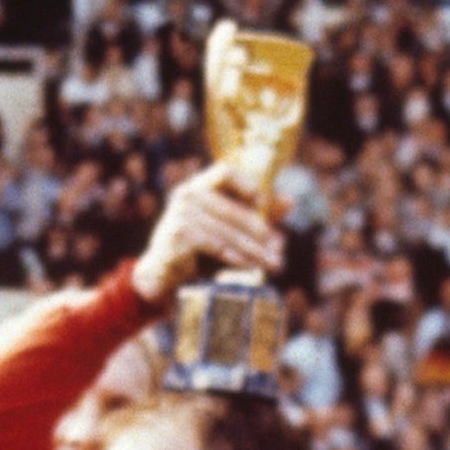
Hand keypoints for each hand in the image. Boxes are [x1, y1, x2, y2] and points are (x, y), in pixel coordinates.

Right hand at [129, 163, 287, 306]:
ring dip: (254, 250)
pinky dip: (237, 258)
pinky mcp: (180, 235)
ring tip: (272, 265)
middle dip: (260, 233)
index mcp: (196, 187)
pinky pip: (217, 246)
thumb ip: (253, 216)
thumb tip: (290, 201)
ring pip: (229, 231)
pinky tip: (251, 268)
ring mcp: (181, 214)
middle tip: (279, 252)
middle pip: (233, 209)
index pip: (225, 171)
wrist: (159, 279)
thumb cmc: (195, 253)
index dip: (247, 185)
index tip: (262, 207)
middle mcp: (186, 194)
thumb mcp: (226, 231)